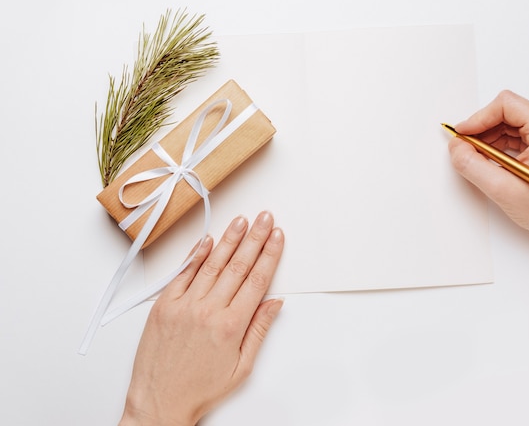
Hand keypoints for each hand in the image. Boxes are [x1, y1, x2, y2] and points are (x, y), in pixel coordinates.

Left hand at [119, 211, 284, 425]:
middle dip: (255, 238)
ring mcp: (183, 305)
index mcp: (231, 326)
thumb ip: (259, 330)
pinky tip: (209, 240)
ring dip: (229, 240)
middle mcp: (208, 310)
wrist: (160, 402)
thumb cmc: (200, 389)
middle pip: (238, 266)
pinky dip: (196, 255)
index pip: (257, 280)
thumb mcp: (241, 367)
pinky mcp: (163, 305)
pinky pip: (183, 273)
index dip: (269, 255)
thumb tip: (274, 303)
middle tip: (264, 218)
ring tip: (242, 221)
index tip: (277, 236)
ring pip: (212, 264)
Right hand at [447, 90, 528, 237]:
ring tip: (478, 158)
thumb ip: (473, 165)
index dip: (478, 118)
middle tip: (466, 149)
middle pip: (507, 111)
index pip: (506, 105)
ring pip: (509, 121)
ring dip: (489, 137)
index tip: (462, 134)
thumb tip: (456, 147)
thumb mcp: (502, 189)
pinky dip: (499, 143)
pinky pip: (516, 132)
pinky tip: (490, 159)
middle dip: (482, 129)